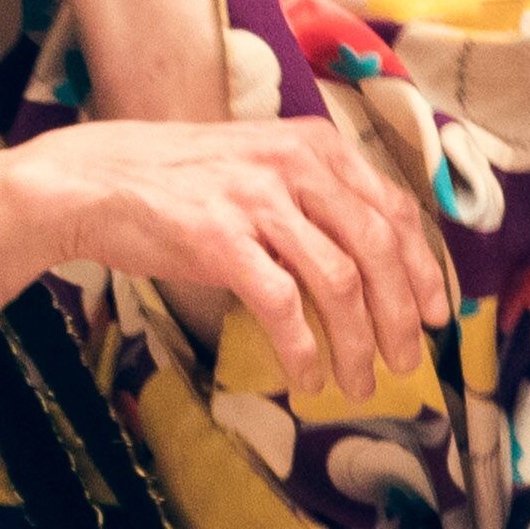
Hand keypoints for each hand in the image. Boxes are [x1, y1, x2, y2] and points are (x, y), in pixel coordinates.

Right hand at [0, 112, 449, 399]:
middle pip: (377, 250)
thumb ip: (314, 199)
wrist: (95, 180)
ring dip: (359, 343)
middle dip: (401, 316)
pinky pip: (283, 306)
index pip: (394, 210)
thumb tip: (370, 266)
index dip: (422, 269)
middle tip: (406, 362)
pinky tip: (308, 378)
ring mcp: (258, 201)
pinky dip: (305, 351)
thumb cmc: (180, 182)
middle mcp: (294, 165)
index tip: (435, 313)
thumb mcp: (260, 167)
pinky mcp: (221, 241)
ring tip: (360, 382)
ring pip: (340, 282)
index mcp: (315, 146)